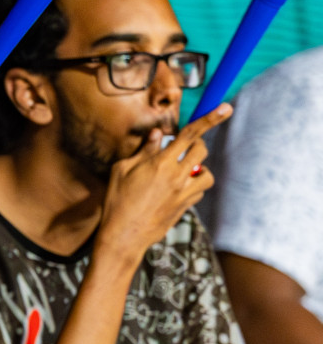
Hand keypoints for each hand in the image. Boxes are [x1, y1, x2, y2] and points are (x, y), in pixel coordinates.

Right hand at [97, 105, 228, 266]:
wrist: (124, 235)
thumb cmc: (117, 201)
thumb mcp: (121, 171)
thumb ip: (142, 151)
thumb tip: (156, 135)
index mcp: (159, 163)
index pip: (189, 135)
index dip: (209, 119)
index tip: (225, 108)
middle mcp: (176, 176)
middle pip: (201, 151)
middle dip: (195, 146)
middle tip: (183, 149)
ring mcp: (183, 192)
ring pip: (206, 173)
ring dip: (198, 168)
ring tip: (183, 172)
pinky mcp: (186, 206)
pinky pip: (199, 190)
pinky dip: (193, 185)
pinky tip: (178, 189)